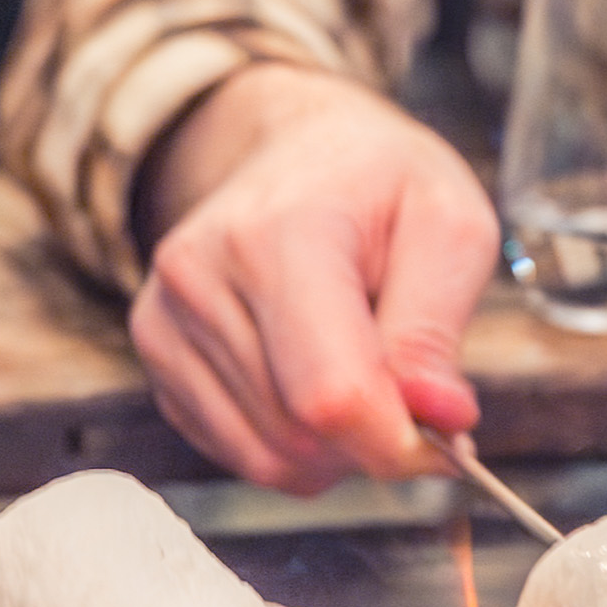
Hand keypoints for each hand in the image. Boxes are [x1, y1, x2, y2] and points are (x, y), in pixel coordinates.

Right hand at [130, 70, 501, 490]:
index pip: (330, 394)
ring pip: (265, 457)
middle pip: (298, 435)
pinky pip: (235, 451)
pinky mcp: (156, 351)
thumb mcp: (450, 227)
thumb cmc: (381, 185)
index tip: (446, 436)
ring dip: (333, 448)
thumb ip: (437, 331)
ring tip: (360, 372)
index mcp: (281, 234)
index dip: (398, 444)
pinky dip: (291, 443)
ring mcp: (165, 317)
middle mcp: (201, 276)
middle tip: (410, 391)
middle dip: (372, 441)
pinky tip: (312, 381)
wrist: (301, 150)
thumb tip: (439, 419)